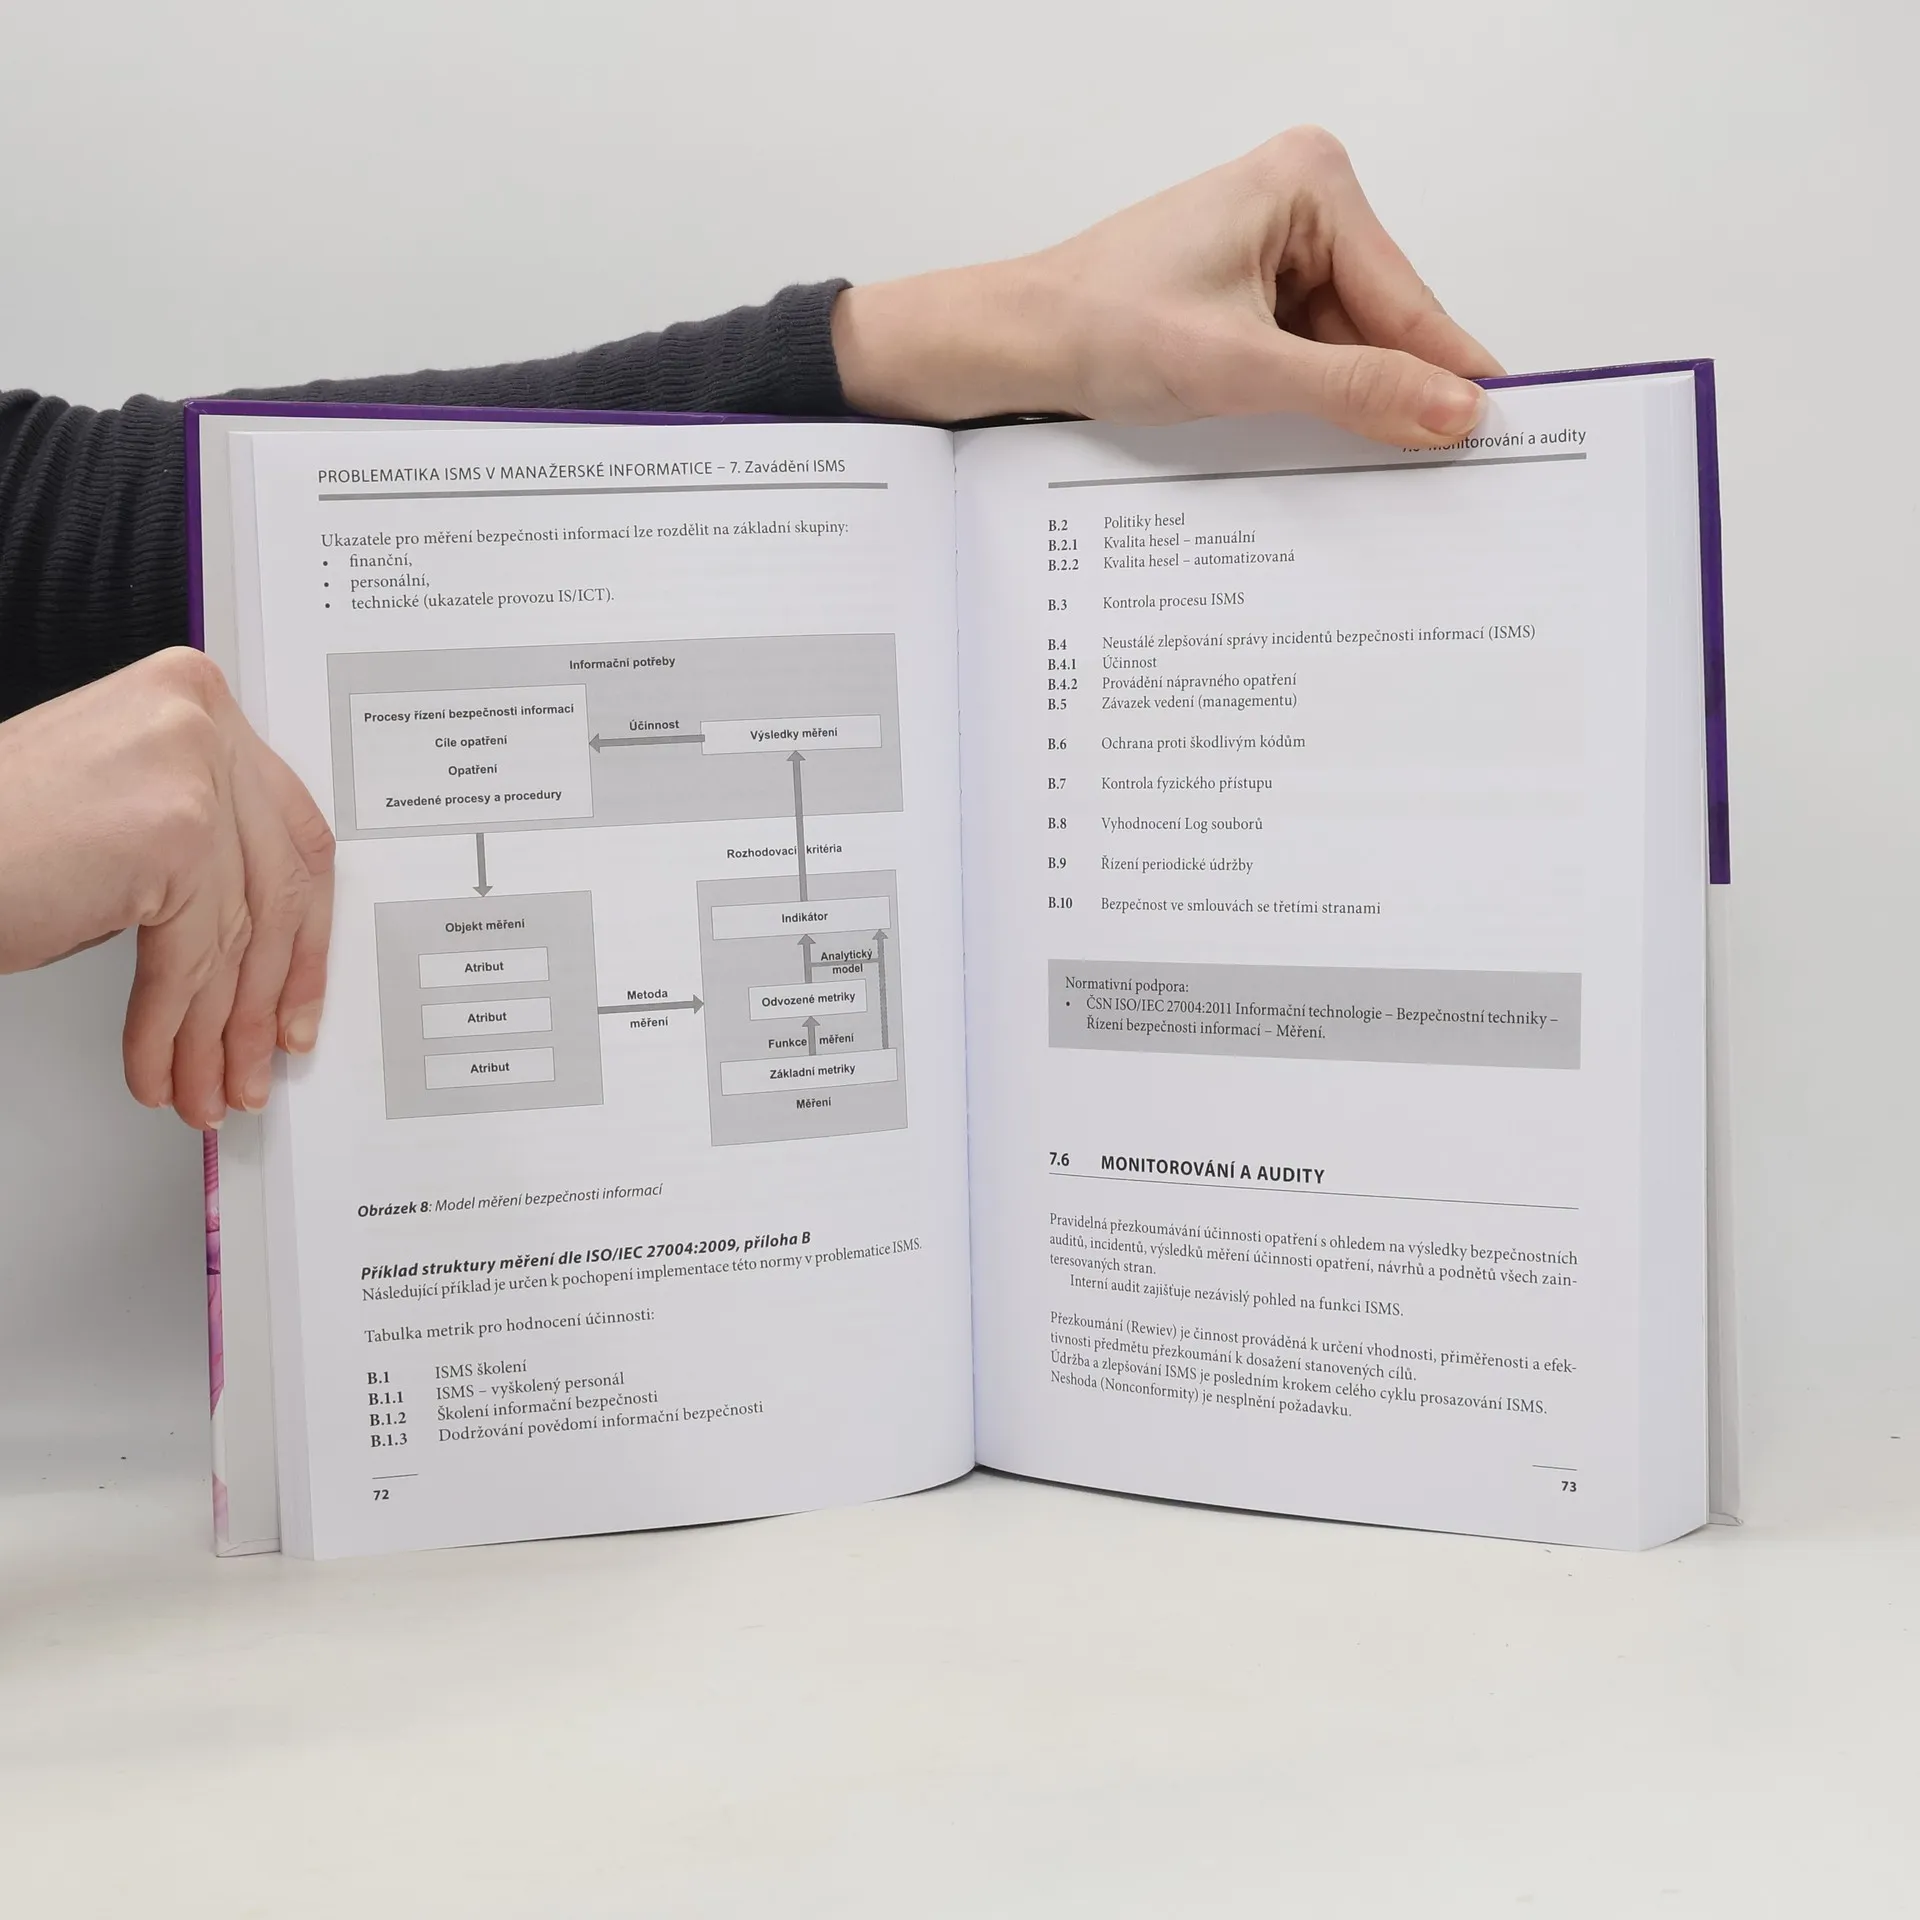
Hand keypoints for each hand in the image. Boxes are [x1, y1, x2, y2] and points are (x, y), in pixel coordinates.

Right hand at [0, 648, 334, 1128]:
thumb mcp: (120, 819)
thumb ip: (199, 847)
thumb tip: (264, 942)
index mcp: (193, 699)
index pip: (290, 834)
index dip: (303, 932)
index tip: (298, 994)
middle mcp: (198, 719)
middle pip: (273, 888)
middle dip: (263, 996)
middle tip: (256, 1058)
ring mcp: (189, 769)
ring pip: (235, 936)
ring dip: (217, 1032)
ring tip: (209, 1084)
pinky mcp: (171, 831)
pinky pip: (189, 959)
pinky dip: (169, 1029)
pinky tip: (160, 1069)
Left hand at [833, 126, 1501, 444]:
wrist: (1020, 343)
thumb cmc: (1102, 326)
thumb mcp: (1244, 369)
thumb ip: (1356, 389)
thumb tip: (1450, 409)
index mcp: (1310, 183)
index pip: (1404, 297)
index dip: (1449, 372)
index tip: (1503, 427)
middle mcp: (1302, 198)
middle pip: (1382, 319)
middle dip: (1395, 389)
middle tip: (1447, 468)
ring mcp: (1278, 242)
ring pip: (1349, 343)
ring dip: (1350, 400)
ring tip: (1371, 460)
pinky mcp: (1254, 285)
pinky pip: (1311, 349)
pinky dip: (1316, 395)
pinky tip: (1320, 435)